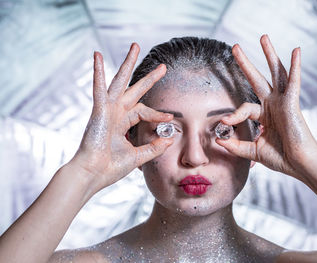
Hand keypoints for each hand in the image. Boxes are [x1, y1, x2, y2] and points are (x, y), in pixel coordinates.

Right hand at [71, 43, 172, 190]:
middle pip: (135, 90)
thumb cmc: (110, 168)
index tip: (170, 117)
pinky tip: (97, 56)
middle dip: (149, 78)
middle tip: (163, 67)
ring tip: (135, 47)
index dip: (158, 113)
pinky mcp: (98, 111)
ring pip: (119, 82)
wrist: (93, 175)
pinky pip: (99, 88)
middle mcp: (116, 113)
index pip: (144, 111)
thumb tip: (169, 140)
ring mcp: (107, 110)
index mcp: (123, 122)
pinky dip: (97, 72)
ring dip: (127, 64)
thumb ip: (153, 148)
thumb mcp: (137, 157)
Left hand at [216, 35, 316, 182]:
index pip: (244, 108)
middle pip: (257, 79)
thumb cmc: (282, 158)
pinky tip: (296, 51)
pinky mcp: (293, 103)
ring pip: (275, 73)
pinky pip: (293, 82)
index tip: (224, 122)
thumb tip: (218, 139)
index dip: (233, 114)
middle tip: (235, 47)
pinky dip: (295, 67)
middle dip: (246, 64)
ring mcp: (283, 102)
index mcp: (265, 115)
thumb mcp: (253, 151)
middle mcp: (273, 105)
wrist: (300, 165)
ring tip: (263, 38)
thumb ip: (236, 145)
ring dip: (270, 55)